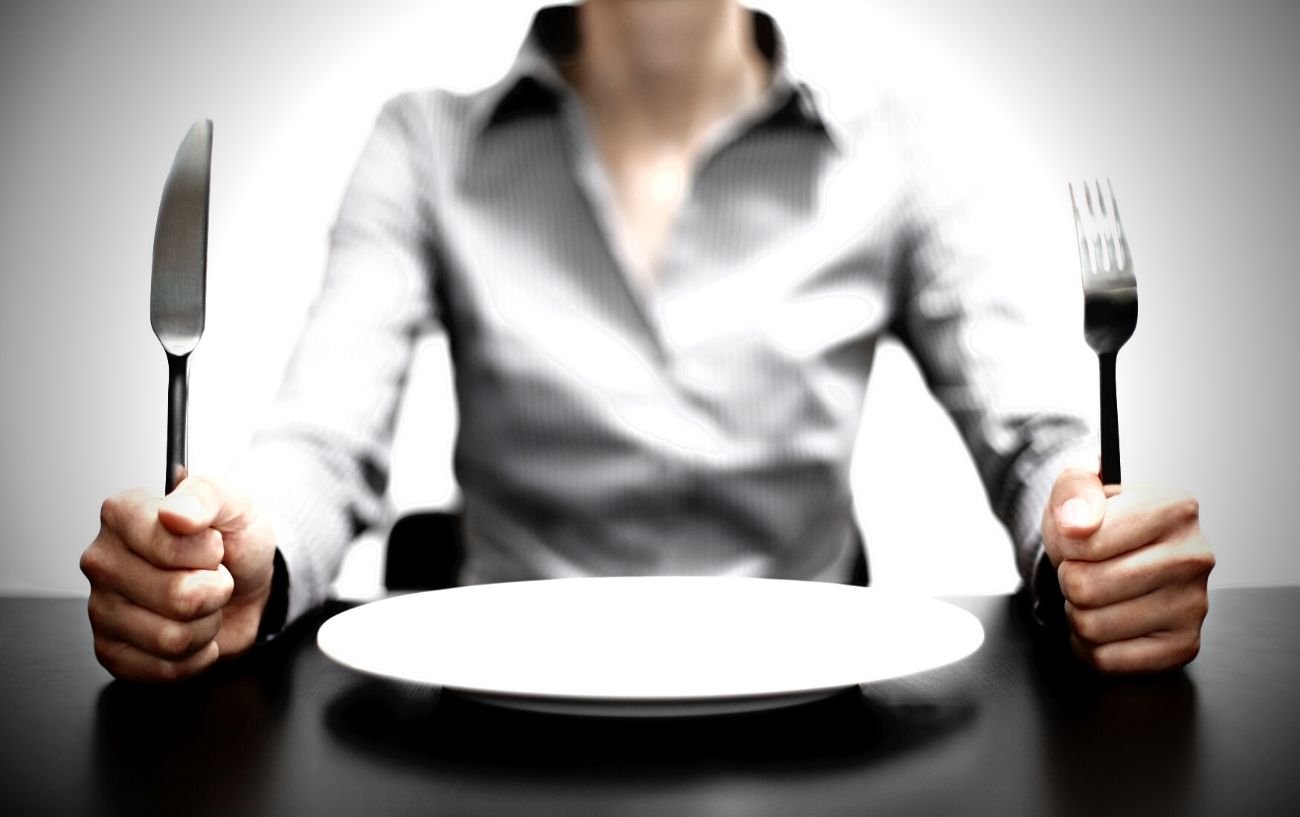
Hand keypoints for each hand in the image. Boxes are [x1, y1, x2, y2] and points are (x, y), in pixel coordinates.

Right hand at [80, 476, 277, 681]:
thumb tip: (174, 514)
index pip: (169, 547)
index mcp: (123, 515)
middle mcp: (103, 561)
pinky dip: (196, 656)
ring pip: (173, 638)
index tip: (213, 542)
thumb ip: (206, 496)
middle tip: (212, 575)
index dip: (209, 552)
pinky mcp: (111, 651)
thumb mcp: (234, 502)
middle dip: (216, 591)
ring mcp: (101, 608)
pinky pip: (165, 669)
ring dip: (207, 624)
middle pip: (177, 597)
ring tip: (203, 602)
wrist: (247, 583)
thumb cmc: (234, 541)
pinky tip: (193, 629)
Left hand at [1041, 468, 1214, 673]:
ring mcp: (1194, 605)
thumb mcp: (1079, 487)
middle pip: (1084, 587)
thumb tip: (1077, 523)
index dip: (1064, 543)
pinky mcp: (1184, 645)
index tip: (1079, 536)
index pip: (1084, 542)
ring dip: (1078, 613)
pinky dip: (1090, 645)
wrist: (1120, 556)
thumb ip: (1074, 489)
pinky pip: (1106, 660)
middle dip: (1069, 579)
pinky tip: (1107, 619)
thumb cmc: (1099, 522)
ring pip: (1091, 627)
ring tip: (1098, 592)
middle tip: (1086, 568)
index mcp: (1174, 509)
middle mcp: (1193, 557)